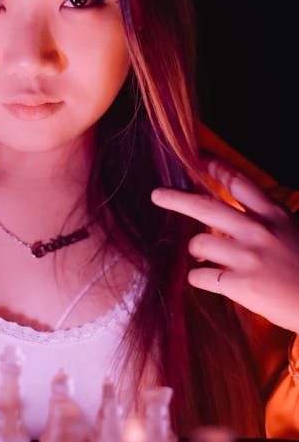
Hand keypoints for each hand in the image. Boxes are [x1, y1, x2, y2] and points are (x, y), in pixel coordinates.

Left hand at [151, 156, 298, 332]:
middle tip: (157, 194)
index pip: (238, 182)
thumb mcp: (292, 232)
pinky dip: (198, 277)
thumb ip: (264, 222)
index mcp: (274, 215)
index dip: (215, 167)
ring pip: (198, 244)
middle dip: (176, 198)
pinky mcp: (241, 285)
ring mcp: (248, 257)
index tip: (196, 156)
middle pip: (205, 206)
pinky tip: (205, 279)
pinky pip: (200, 276)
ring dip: (194, 250)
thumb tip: (228, 219)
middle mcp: (258, 231)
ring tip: (203, 256)